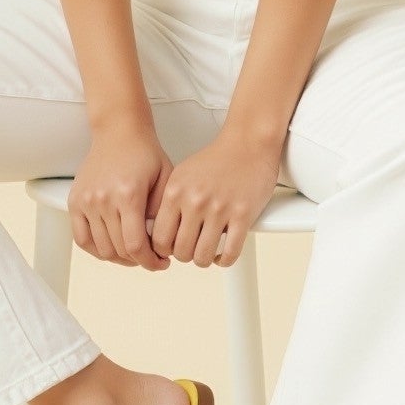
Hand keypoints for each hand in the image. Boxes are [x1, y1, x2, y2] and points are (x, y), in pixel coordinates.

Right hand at [70, 115, 171, 269]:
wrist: (118, 131)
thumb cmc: (144, 153)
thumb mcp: (165, 179)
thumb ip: (162, 213)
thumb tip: (159, 243)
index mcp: (128, 195)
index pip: (135, 245)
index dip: (150, 261)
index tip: (161, 263)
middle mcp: (103, 199)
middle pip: (118, 250)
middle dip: (138, 261)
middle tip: (151, 259)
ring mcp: (86, 201)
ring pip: (100, 249)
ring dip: (119, 258)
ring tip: (133, 254)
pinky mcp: (75, 201)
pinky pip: (81, 239)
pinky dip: (96, 250)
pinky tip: (111, 249)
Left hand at [149, 126, 282, 267]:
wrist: (248, 144)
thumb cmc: (217, 160)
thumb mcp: (182, 175)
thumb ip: (169, 202)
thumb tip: (156, 230)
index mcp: (176, 192)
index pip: (159, 238)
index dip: (163, 250)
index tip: (169, 250)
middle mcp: (195, 201)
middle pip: (180, 251)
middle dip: (184, 256)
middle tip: (190, 250)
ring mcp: (219, 209)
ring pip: (202, 256)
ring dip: (203, 260)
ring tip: (206, 253)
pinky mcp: (242, 216)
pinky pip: (229, 253)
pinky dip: (224, 260)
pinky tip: (222, 254)